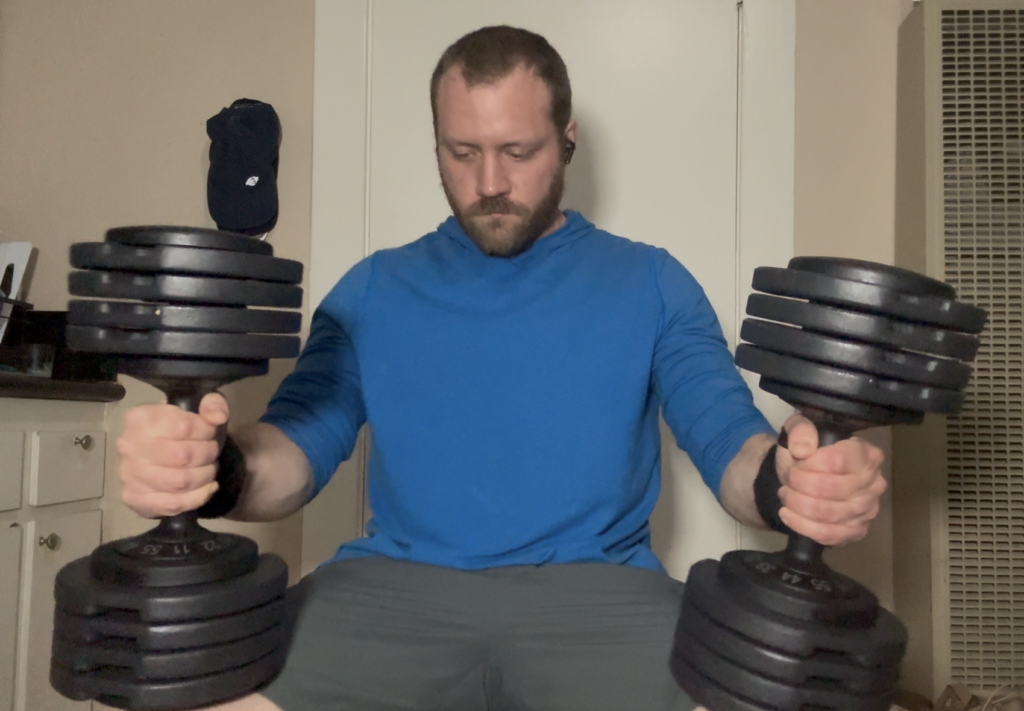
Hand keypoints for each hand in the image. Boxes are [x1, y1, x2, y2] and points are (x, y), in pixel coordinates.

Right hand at [116, 392, 229, 517]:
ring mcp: (128, 474)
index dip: (206, 431)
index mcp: (140, 418)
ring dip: (205, 476)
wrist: (156, 451)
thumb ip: (212, 404)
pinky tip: (207, 488)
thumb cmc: (180, 428)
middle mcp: (129, 446)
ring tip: (209, 469)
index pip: (183, 426)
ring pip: (180, 482)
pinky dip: (197, 498)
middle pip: (182, 456)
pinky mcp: (134, 498)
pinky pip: (172, 504)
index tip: (212, 432)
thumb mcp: (198, 408)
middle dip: (207, 455)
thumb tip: (217, 417)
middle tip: (212, 453)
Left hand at [773, 413, 885, 545]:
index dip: (809, 464)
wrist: (802, 478)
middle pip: (831, 489)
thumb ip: (800, 431)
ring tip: (786, 495)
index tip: (795, 462)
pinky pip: (828, 534)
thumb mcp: (799, 431)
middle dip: (799, 485)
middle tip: (787, 481)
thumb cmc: (806, 453)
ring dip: (798, 504)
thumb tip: (802, 449)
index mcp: (866, 454)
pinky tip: (788, 515)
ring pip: (828, 513)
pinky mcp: (856, 531)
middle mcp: (874, 483)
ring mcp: (868, 510)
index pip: (837, 461)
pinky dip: (802, 525)